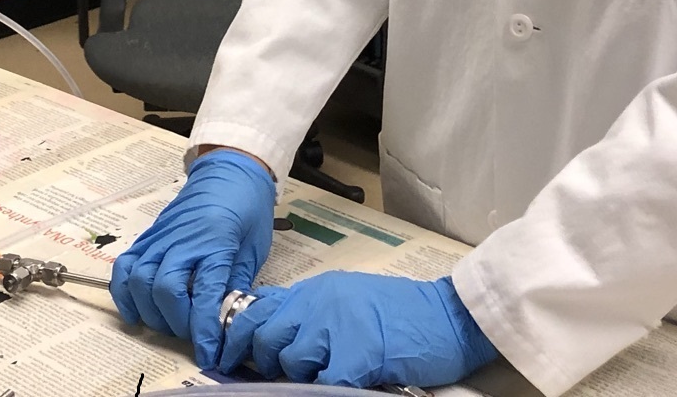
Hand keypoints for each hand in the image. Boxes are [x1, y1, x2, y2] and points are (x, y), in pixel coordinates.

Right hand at [110, 148, 275, 367]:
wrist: (229, 171)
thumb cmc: (247, 209)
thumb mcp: (254, 249)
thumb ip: (236, 285)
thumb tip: (225, 323)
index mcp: (216, 241)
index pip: (204, 292)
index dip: (205, 329)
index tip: (209, 354)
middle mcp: (183, 239)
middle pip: (164, 288)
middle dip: (176, 322)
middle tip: (191, 333)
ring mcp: (161, 236)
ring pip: (139, 279)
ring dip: (151, 310)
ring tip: (169, 322)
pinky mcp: (148, 236)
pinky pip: (125, 265)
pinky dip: (124, 292)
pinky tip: (136, 310)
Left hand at [219, 271, 497, 387]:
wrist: (449, 314)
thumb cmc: (403, 313)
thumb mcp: (347, 299)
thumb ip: (312, 312)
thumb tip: (274, 336)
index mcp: (315, 290)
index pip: (257, 307)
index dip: (236, 336)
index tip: (227, 357)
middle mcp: (319, 302)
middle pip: (265, 335)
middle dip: (264, 362)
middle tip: (278, 375)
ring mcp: (337, 326)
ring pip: (291, 361)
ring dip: (302, 377)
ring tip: (326, 376)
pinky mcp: (359, 354)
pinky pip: (325, 382)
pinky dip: (330, 387)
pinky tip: (347, 384)